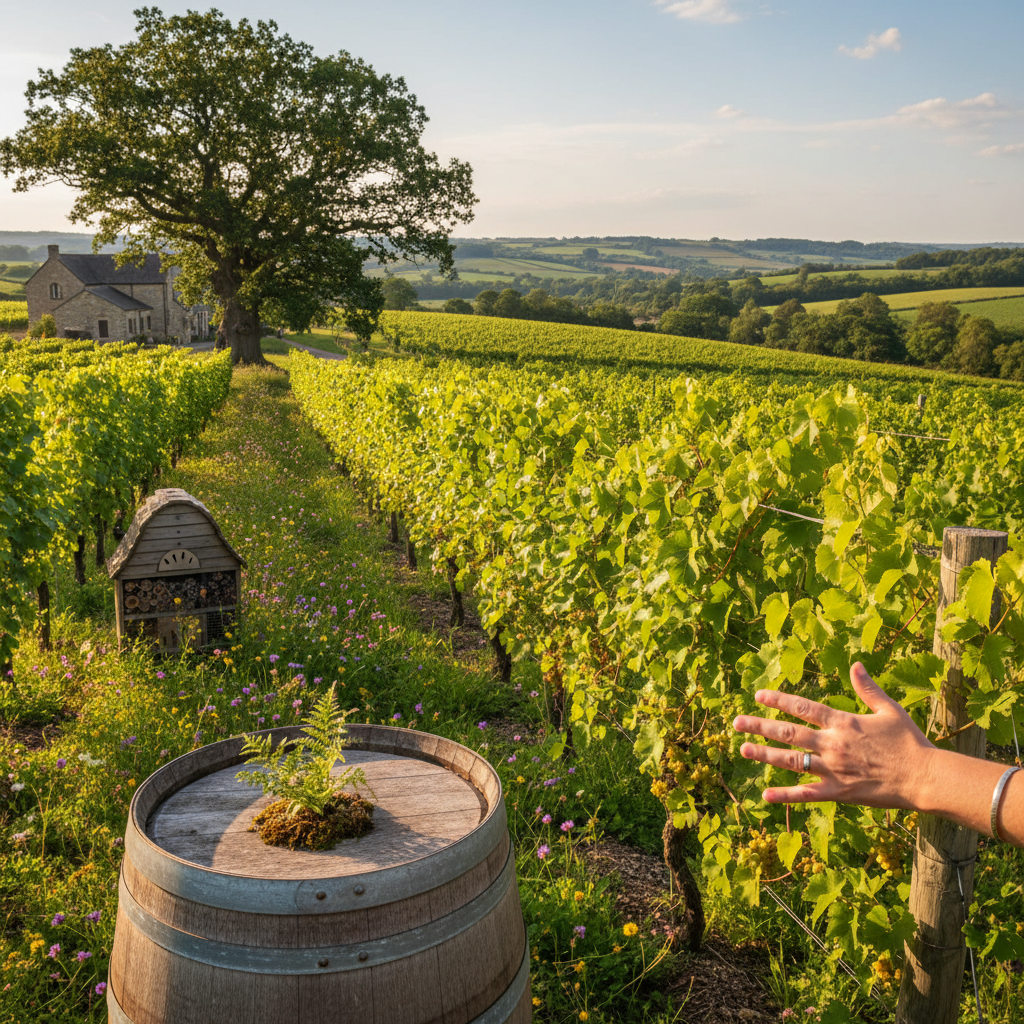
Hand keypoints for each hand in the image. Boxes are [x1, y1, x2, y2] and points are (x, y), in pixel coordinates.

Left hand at [732, 662, 935, 808]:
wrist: (925, 777)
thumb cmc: (909, 742)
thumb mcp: (889, 709)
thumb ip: (868, 688)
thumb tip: (855, 664)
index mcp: (843, 722)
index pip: (803, 707)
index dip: (778, 700)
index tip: (758, 696)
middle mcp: (832, 744)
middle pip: (788, 733)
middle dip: (760, 726)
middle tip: (737, 723)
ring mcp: (833, 770)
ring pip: (791, 761)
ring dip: (765, 755)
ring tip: (743, 749)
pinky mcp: (838, 793)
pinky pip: (806, 794)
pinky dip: (785, 795)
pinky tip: (764, 794)